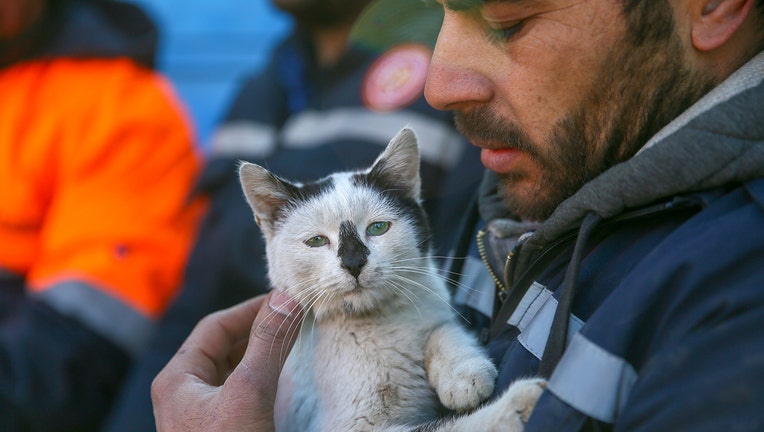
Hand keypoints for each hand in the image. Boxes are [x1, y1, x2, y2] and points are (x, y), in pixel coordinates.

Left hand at [152, 290, 302, 431]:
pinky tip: (279, 385)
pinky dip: (259, 382)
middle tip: (292, 321)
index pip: (214, 326)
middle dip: (257, 331)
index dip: (250, 309)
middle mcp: (182, 395)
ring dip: (259, 356)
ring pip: (231, 373)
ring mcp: (199, 416)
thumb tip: (286, 297)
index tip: (285, 301)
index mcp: (176, 379)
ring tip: (289, 346)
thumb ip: (267, 343)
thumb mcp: (249, 392)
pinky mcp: (217, 431)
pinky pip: (238, 396)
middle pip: (222, 348)